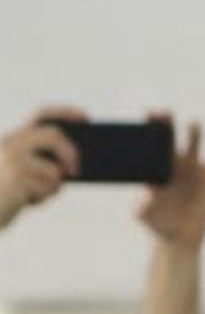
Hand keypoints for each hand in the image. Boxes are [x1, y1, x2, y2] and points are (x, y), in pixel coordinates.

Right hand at [0, 106, 84, 229]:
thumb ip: (40, 164)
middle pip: (53, 135)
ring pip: (54, 169)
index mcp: (11, 140)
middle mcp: (10, 145)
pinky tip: (28, 201)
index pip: (41, 116)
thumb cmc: (0, 195)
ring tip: (35, 194)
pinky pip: (48, 187)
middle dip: (70, 152)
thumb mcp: (19, 175)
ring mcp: (12, 161)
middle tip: (76, 171)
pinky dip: (44, 196)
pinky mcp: (17, 179)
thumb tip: (73, 166)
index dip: (65, 113)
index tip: (86, 117)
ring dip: (52, 186)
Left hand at [135, 116, 204, 248]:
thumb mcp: (146, 218)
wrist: (182, 237)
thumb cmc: (160, 226)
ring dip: (194, 129)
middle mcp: (173, 163)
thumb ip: (142, 207)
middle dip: (168, 122)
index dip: (149, 129)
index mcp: (155, 168)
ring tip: (193, 127)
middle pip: (171, 134)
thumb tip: (143, 195)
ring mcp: (193, 167)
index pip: (150, 143)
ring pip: (195, 139)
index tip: (147, 117)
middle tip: (164, 112)